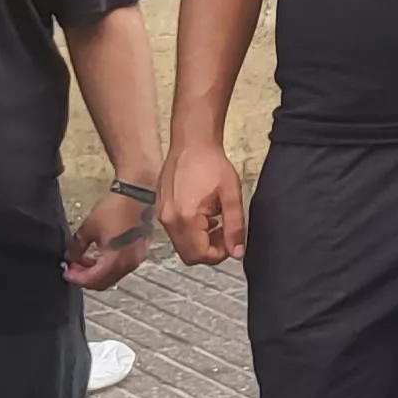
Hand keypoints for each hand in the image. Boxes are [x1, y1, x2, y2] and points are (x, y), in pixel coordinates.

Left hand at [63, 187, 154, 290]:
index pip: (92, 280)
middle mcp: (128, 264)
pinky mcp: (141, 250)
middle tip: (73, 268)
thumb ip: (76, 247)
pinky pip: (123, 265)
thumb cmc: (113, 209)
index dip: (77, 278)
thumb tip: (70, 257)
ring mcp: (137, 258)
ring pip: (114, 274)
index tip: (66, 273)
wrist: (137, 193)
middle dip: (87, 277)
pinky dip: (110, 264)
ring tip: (84, 260)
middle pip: (104, 281)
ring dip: (98, 271)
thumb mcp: (88, 228)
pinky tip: (100, 254)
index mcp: (115, 262)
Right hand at [163, 140, 245, 265]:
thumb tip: (237, 253)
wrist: (192, 142)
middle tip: (225, 234)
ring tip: (217, 222)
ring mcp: (162, 215)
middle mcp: (169, 220)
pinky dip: (190, 232)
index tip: (231, 243)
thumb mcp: (231, 195)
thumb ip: (235, 227)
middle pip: (189, 255)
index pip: (201, 255)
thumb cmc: (211, 163)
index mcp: (185, 218)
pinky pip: (175, 232)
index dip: (220, 254)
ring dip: (200, 241)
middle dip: (209, 250)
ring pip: (182, 245)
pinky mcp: (160, 209)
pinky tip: (205, 215)